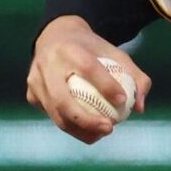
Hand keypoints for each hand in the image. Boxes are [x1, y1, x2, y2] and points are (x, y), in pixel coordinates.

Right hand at [26, 16, 151, 143]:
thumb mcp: (116, 54)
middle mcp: (47, 64)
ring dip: (78, 129)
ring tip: (101, 134)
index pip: (88, 68)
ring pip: (55, 113)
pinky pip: (52, 114)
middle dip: (86, 119)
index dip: (106, 86)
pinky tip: (88, 130)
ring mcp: (35, 81)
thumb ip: (135, 77)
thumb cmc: (93, 49)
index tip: (124, 101)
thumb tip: (140, 108)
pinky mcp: (31, 94)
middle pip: (62, 99)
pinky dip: (70, 126)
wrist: (56, 36)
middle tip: (109, 128)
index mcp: (70, 49)